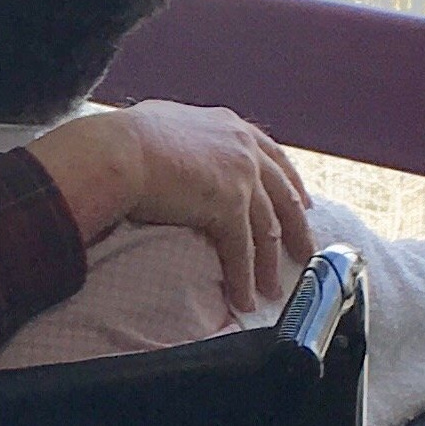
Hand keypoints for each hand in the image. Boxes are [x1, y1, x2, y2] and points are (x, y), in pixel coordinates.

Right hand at [120, 102, 314, 311]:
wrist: (119, 150)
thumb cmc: (127, 139)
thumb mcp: (169, 125)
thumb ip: (188, 139)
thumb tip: (176, 150)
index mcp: (231, 128)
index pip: (273, 157)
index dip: (291, 183)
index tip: (304, 203)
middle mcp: (244, 149)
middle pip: (283, 196)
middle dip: (297, 229)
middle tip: (305, 253)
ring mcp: (241, 177)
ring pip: (267, 230)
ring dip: (270, 266)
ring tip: (273, 291)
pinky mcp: (229, 206)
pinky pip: (242, 251)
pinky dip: (244, 280)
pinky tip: (244, 300)